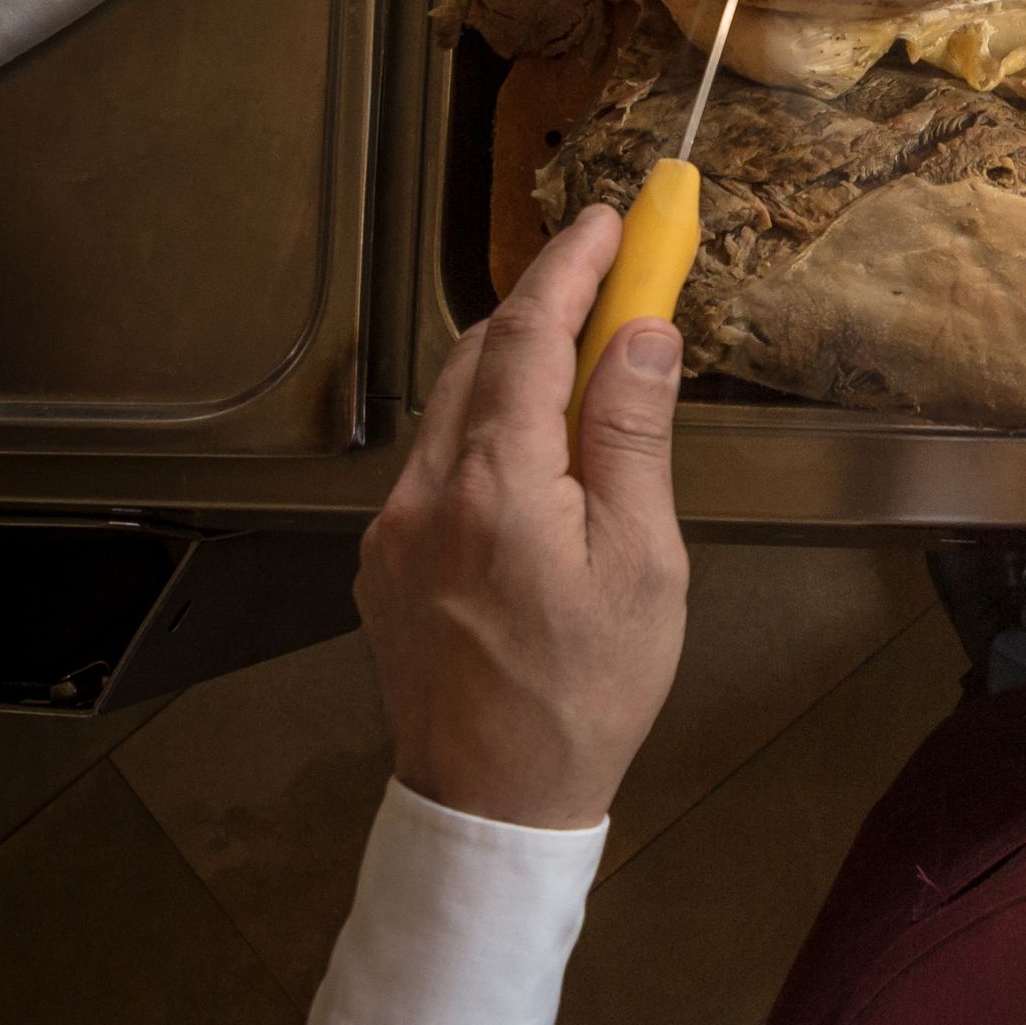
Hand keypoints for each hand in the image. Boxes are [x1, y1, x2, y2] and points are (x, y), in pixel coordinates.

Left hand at [360, 205, 691, 827]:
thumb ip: (631, 437)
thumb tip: (641, 334)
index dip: (571, 266)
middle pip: (477, 355)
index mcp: (494, 484)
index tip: (614, 220)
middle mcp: (424, 490)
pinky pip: (435, 460)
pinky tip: (536, 448)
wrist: (491, 805)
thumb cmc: (586, 693)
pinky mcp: (383, 561)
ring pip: (449, 405)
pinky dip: (486, 422)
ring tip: (586, 353)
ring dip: (513, 360)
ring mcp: (392, 526)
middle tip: (615, 273)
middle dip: (544, 302)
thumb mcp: (642, 563)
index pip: (526, 334)